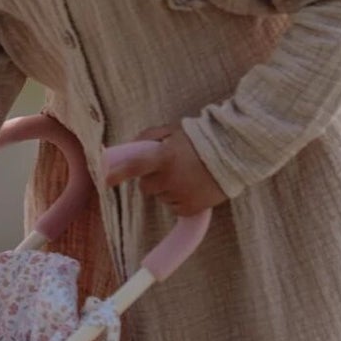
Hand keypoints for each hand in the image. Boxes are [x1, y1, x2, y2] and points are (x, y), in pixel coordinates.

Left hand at [111, 125, 226, 217]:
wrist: (234, 153)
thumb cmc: (199, 139)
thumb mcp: (171, 131)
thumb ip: (147, 138)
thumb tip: (125, 149)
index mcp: (164, 157)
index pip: (135, 166)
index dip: (118, 173)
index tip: (105, 180)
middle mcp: (171, 178)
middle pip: (146, 187)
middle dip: (153, 179)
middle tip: (170, 167)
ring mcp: (181, 195)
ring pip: (161, 198)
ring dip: (168, 189)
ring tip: (187, 175)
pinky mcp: (191, 209)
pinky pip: (175, 208)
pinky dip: (180, 200)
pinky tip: (193, 187)